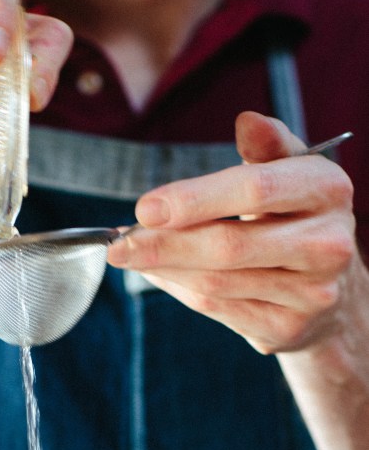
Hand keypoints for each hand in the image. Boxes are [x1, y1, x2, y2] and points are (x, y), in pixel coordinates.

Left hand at [107, 110, 358, 354]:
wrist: (329, 287)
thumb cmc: (295, 217)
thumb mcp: (289, 173)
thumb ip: (267, 147)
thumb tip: (246, 121)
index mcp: (326, 190)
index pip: (255, 190)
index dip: (195, 200)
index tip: (145, 208)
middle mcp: (327, 244)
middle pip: (230, 246)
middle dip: (165, 245)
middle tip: (119, 244)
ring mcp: (310, 293)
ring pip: (217, 283)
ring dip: (164, 269)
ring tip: (129, 256)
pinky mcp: (288, 329)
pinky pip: (218, 310)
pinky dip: (179, 290)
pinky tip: (157, 274)